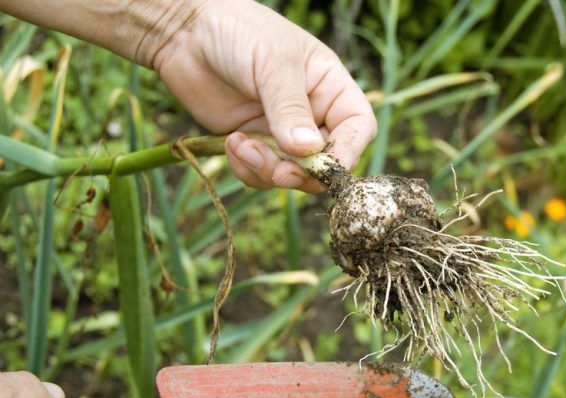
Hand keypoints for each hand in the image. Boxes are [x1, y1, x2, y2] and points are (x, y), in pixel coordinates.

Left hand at [152, 0, 376, 192]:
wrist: (184, 31)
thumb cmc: (238, 31)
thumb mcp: (271, 64)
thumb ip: (290, 108)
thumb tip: (309, 151)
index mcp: (329, 86)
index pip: (357, 127)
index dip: (348, 151)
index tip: (325, 167)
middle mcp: (311, 113)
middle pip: (325, 161)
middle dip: (302, 173)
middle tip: (279, 173)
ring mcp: (281, 131)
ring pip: (292, 174)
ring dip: (268, 171)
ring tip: (241, 146)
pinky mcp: (253, 143)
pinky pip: (261, 174)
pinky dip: (247, 169)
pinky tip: (231, 143)